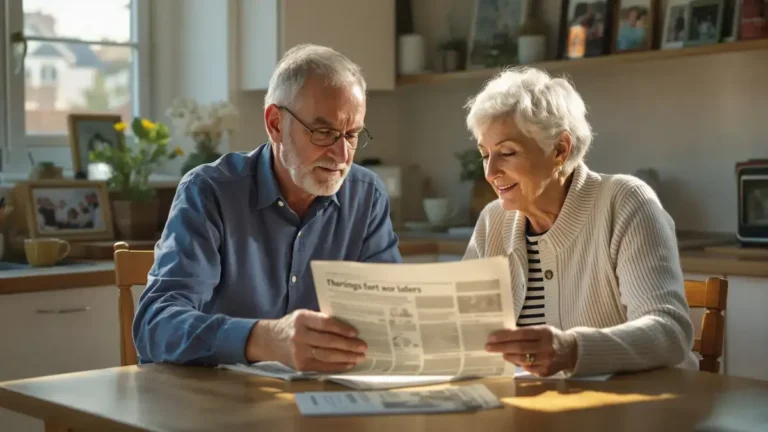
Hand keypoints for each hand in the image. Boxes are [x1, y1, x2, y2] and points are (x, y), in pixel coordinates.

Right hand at [245, 309, 366, 372]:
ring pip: (327, 356)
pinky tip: (348, 364)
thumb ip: (320, 319)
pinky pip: (322, 366)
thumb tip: (347, 326)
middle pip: (329, 342)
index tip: (355, 333)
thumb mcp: (302, 316)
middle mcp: (299, 335)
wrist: (268, 341)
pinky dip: (337, 366)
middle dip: (349, 345)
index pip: (325, 323)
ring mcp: (299, 352)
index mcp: (302, 319)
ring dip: (346, 357)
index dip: (342, 328)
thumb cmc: (291, 326)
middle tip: (363, 347)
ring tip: (359, 357)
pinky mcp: (300, 365)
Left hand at [485, 325, 577, 376]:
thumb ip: (526, 333)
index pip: (521, 334)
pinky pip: (527, 368)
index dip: (505, 336)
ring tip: (501, 352)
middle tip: (488, 347)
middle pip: (519, 348)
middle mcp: (546, 347)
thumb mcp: (542, 330)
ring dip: (508, 356)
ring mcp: (547, 361)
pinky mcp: (546, 372)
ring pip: (522, 360)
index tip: (491, 337)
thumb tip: (503, 336)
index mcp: (545, 333)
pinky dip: (518, 363)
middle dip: (501, 347)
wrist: (571, 351)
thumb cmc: (551, 338)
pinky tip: (513, 359)